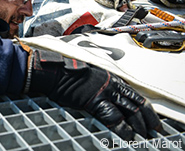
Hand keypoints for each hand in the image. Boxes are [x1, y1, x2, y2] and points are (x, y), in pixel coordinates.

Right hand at [27, 49, 161, 140]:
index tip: (152, 119)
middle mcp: (112, 84)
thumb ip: (101, 88)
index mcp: (111, 79)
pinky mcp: (96, 102)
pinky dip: (123, 129)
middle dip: (148, 119)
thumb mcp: (90, 78)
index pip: (135, 95)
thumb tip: (107, 101)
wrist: (56, 73)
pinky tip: (126, 136)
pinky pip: (115, 118)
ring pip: (130, 110)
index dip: (146, 109)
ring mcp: (105, 93)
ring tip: (142, 136)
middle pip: (137, 103)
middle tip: (152, 130)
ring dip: (138, 126)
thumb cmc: (69, 76)